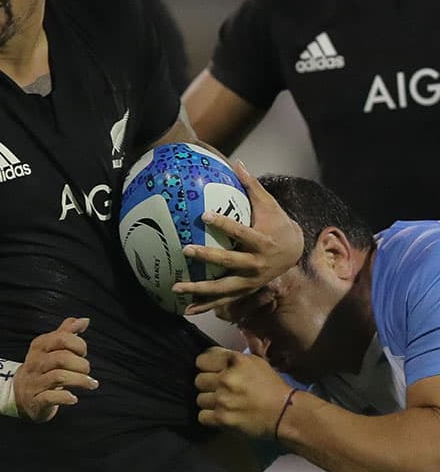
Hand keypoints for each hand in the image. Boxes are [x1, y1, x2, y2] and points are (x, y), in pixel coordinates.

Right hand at [14, 317, 97, 422]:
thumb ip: (66, 333)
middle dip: (81, 364)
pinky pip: (51, 397)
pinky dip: (65, 397)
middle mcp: (35, 362)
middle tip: (86, 371)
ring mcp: (35, 381)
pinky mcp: (36, 400)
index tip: (83, 353)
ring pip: (59, 377)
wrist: (19, 393)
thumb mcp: (50, 348)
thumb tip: (84, 320)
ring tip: (90, 384)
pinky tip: (73, 398)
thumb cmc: (42, 368)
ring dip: (79, 380)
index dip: (78, 344)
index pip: (62, 339)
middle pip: (62, 358)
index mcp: (39, 346)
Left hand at [176, 161, 303, 314]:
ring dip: (200, 290)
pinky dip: (206, 306)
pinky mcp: (245, 291)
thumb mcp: (269, 204)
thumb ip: (252, 186)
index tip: (204, 215)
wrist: (295, 252)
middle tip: (185, 250)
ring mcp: (251, 281)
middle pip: (230, 262)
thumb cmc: (278, 223)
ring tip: (176, 287)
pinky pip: (223, 301)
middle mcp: (257, 265)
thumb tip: (237, 162)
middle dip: (208, 257)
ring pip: (223, 289)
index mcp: (263, 242)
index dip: (224, 224)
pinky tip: (186, 310)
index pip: (241, 232)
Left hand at [195, 346, 292, 437]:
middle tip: (221, 390)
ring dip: (210, 402)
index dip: (206, 366)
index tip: (213, 372)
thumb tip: (217, 349)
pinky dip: (210, 417)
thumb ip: (232, 356)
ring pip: (199, 399)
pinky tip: (223, 415)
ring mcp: (223, 399)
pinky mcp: (223, 418)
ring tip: (224, 404)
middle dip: (208, 385)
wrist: (286, 414)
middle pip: (198, 380)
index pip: (202, 360)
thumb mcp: (256, 362)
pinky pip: (202, 416)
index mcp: (235, 361)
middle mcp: (227, 378)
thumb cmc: (271, 387)